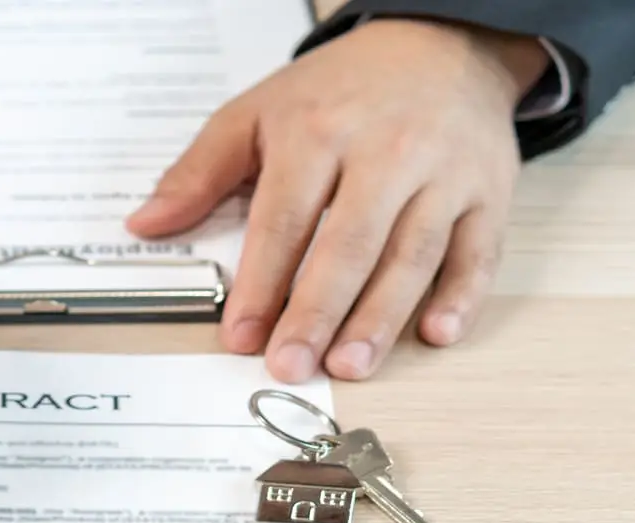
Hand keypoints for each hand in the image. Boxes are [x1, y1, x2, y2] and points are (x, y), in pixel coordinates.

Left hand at [128, 19, 548, 381]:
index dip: (261, 282)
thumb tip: (145, 223)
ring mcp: (445, 173)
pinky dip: (462, 295)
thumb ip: (201, 172)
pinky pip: (478, 251)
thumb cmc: (343, 92)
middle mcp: (387, 151)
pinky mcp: (489, 191)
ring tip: (350, 365)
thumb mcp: (259, 112)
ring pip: (413, 253)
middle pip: (349, 242)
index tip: (240, 336)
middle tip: (291, 365)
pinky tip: (436, 334)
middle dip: (318, 311)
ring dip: (381, 316)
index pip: (285, 217)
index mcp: (321, 131)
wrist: (440, 45)